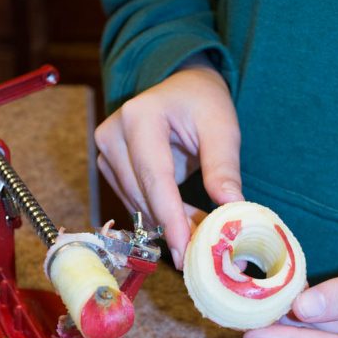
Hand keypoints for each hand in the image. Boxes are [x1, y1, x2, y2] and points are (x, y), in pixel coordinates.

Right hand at [95, 59, 241, 268]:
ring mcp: (106, 152)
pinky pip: (135, 203)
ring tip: (200, 229)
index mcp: (140, 116)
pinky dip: (160, 216)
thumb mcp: (222, 128)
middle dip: (173, 225)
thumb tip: (231, 208)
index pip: (154, 177)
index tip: (184, 248)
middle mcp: (113, 134)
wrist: (182, 89)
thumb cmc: (203, 104)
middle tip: (203, 247)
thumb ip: (224, 167)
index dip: (170, 216)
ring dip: (168, 223)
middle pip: (142, 195)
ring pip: (137, 204)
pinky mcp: (108, 168)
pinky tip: (184, 219)